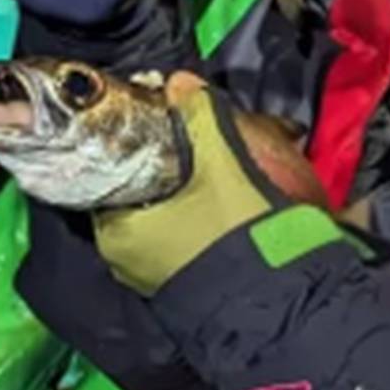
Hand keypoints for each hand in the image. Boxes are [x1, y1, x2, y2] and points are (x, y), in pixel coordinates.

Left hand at [92, 77, 289, 294]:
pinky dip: (194, 219)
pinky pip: (179, 240)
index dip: (135, 141)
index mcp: (114, 229)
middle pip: (136, 193)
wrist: (280, 307)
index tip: (163, 123)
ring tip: (214, 171)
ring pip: (160, 217)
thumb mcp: (223, 168)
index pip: (109, 169)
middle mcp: (121, 258)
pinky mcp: (183, 286)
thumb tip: (182, 82)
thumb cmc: (235, 235)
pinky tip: (222, 204)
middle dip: (164, 167)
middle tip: (194, 145)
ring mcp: (152, 276)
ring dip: (182, 195)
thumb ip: (201, 119)